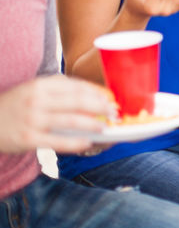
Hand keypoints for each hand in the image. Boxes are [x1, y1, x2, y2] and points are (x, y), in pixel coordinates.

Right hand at [0, 75, 114, 153]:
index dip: (97, 92)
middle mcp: (36, 99)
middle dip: (100, 107)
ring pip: (71, 120)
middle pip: (77, 101)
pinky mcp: (27, 138)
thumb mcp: (33, 90)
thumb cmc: (15, 106)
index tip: (111, 97)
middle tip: (114, 112)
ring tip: (105, 127)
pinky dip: (75, 142)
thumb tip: (94, 94)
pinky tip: (87, 142)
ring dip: (92, 124)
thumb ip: (58, 90)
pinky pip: (57, 141)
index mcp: (39, 84)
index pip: (75, 85)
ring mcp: (32, 119)